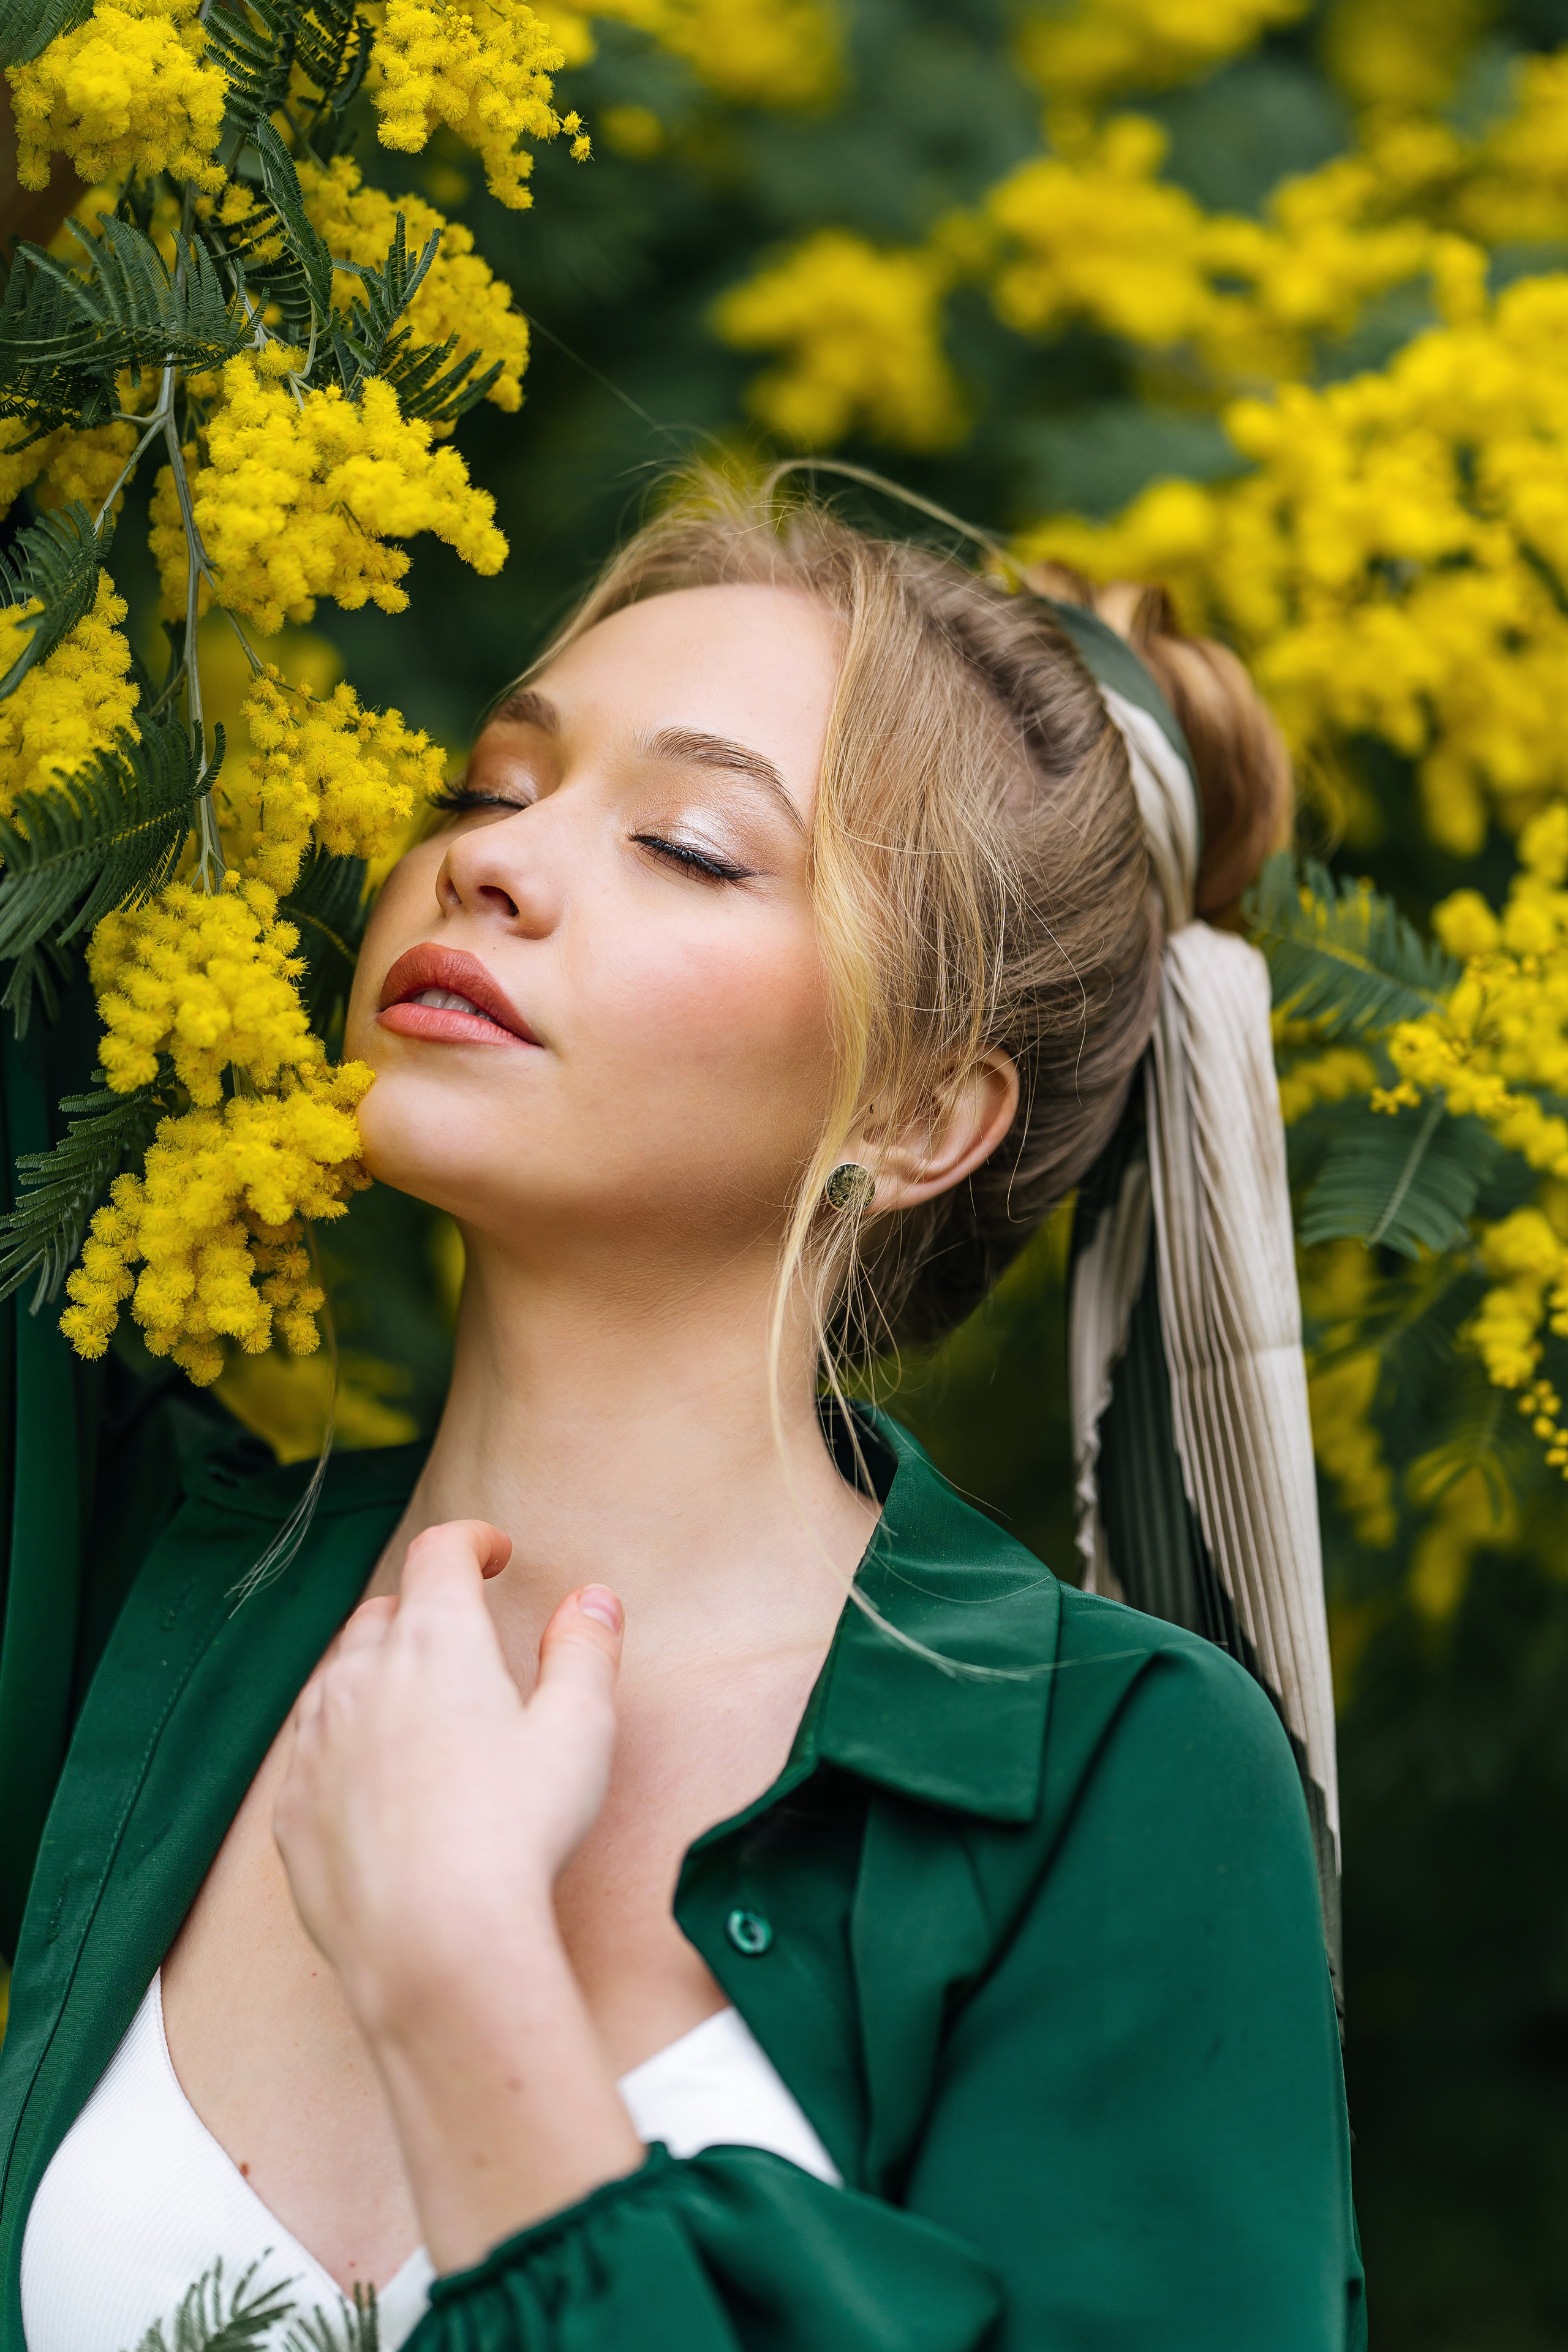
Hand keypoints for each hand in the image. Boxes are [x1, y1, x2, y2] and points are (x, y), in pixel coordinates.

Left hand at [273, 1519, 624, 2032]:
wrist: (432, 1944)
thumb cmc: (515, 1832)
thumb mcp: (579, 1731)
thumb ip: (585, 1651)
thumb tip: (593, 1598)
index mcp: (436, 1641)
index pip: (440, 1552)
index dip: (472, 1541)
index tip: (494, 1553)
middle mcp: (361, 1675)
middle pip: (385, 1612)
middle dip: (425, 1612)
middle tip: (465, 1643)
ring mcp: (316, 1741)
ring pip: (340, 1676)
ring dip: (378, 1675)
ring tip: (422, 1711)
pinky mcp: (292, 1806)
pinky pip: (314, 1750)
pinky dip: (346, 1744)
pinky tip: (381, 1782)